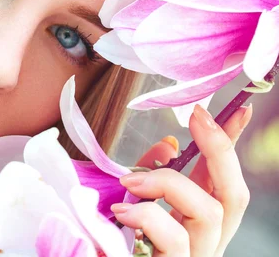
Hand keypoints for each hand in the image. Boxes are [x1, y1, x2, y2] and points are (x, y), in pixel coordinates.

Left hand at [112, 104, 251, 256]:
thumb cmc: (112, 242)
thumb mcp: (132, 200)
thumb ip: (152, 174)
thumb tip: (168, 144)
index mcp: (194, 220)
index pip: (224, 179)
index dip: (233, 145)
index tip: (237, 108)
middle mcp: (204, 242)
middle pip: (235, 196)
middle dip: (220, 150)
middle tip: (198, 118)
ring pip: (211, 214)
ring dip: (170, 184)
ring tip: (131, 182)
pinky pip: (176, 239)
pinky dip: (149, 215)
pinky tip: (121, 211)